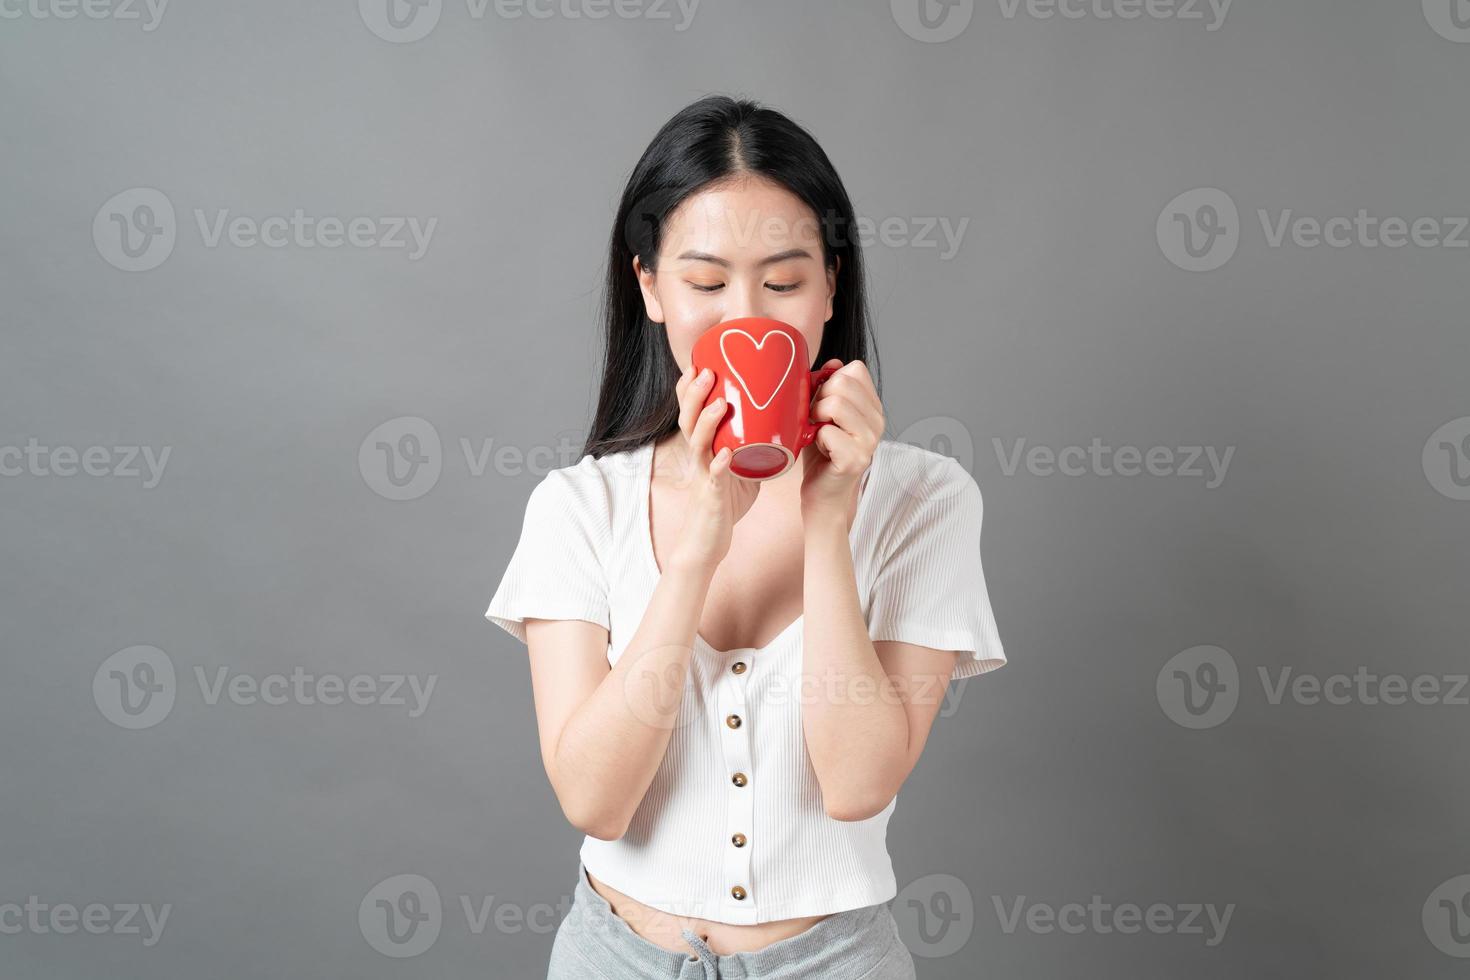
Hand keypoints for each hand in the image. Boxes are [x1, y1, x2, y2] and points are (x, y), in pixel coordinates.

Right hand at [668, 365, 762, 571]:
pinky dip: (718, 464)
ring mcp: (702, 475)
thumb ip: (754, 441)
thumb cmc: (726, 499)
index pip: (691, 410)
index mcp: (703, 445)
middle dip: (694, 394)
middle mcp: (698, 456)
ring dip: (705, 422)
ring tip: (717, 403)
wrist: (710, 538)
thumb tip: (784, 417)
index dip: (690, 387)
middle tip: (705, 371)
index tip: (699, 361)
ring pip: (697, 443)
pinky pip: (712, 478)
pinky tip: (726, 454)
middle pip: (688, 418)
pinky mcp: (711, 495)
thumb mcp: (741, 463)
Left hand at [800, 358, 883, 522]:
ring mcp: (870, 440)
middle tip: (815, 421)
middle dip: (819, 398)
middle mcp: (878, 421)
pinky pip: (827, 431)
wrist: (821, 495)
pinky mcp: (857, 459)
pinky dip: (816, 439)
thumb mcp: (822, 413)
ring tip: (818, 433)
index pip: (854, 369)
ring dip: (816, 417)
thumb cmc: (820, 453)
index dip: (829, 380)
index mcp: (872, 406)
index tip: (821, 403)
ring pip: (835, 403)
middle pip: (842, 382)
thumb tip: (833, 362)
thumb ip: (828, 387)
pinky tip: (822, 451)